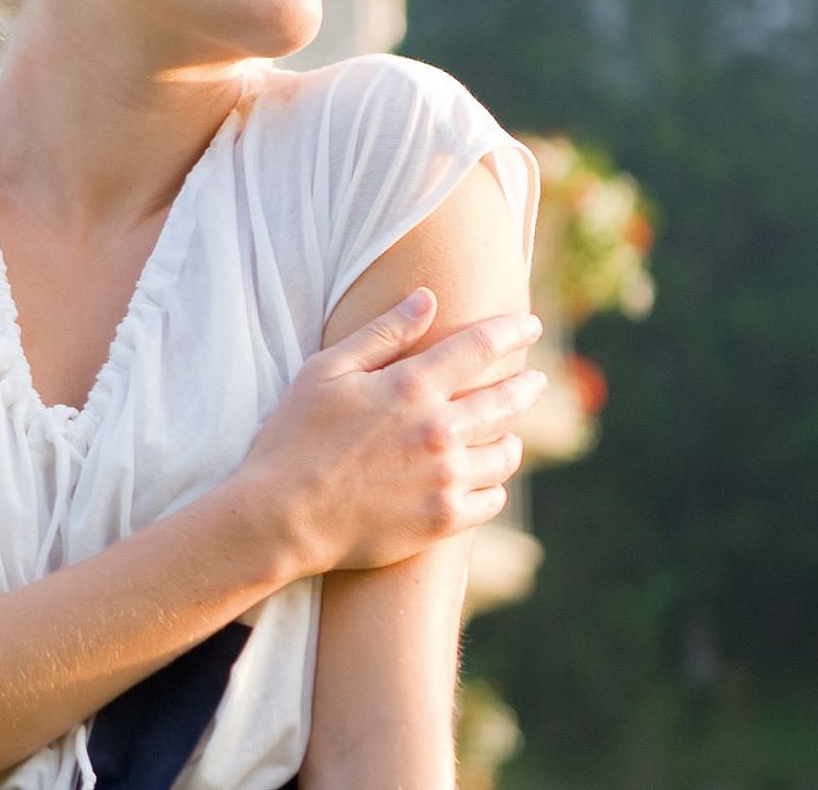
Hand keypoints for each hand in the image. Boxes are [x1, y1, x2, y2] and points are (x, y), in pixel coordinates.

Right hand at [231, 288, 546, 575]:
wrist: (281, 517)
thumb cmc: (294, 437)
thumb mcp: (326, 371)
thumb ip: (382, 333)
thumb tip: (428, 297)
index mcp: (411, 387)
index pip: (481, 347)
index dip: (513, 331)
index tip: (531, 325)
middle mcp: (438, 430)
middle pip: (505, 401)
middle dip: (526, 386)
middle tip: (536, 381)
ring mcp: (445, 478)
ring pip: (505, 454)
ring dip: (509, 440)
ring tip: (507, 437)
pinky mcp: (443, 520)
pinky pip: (492, 499)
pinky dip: (493, 486)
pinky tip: (485, 480)